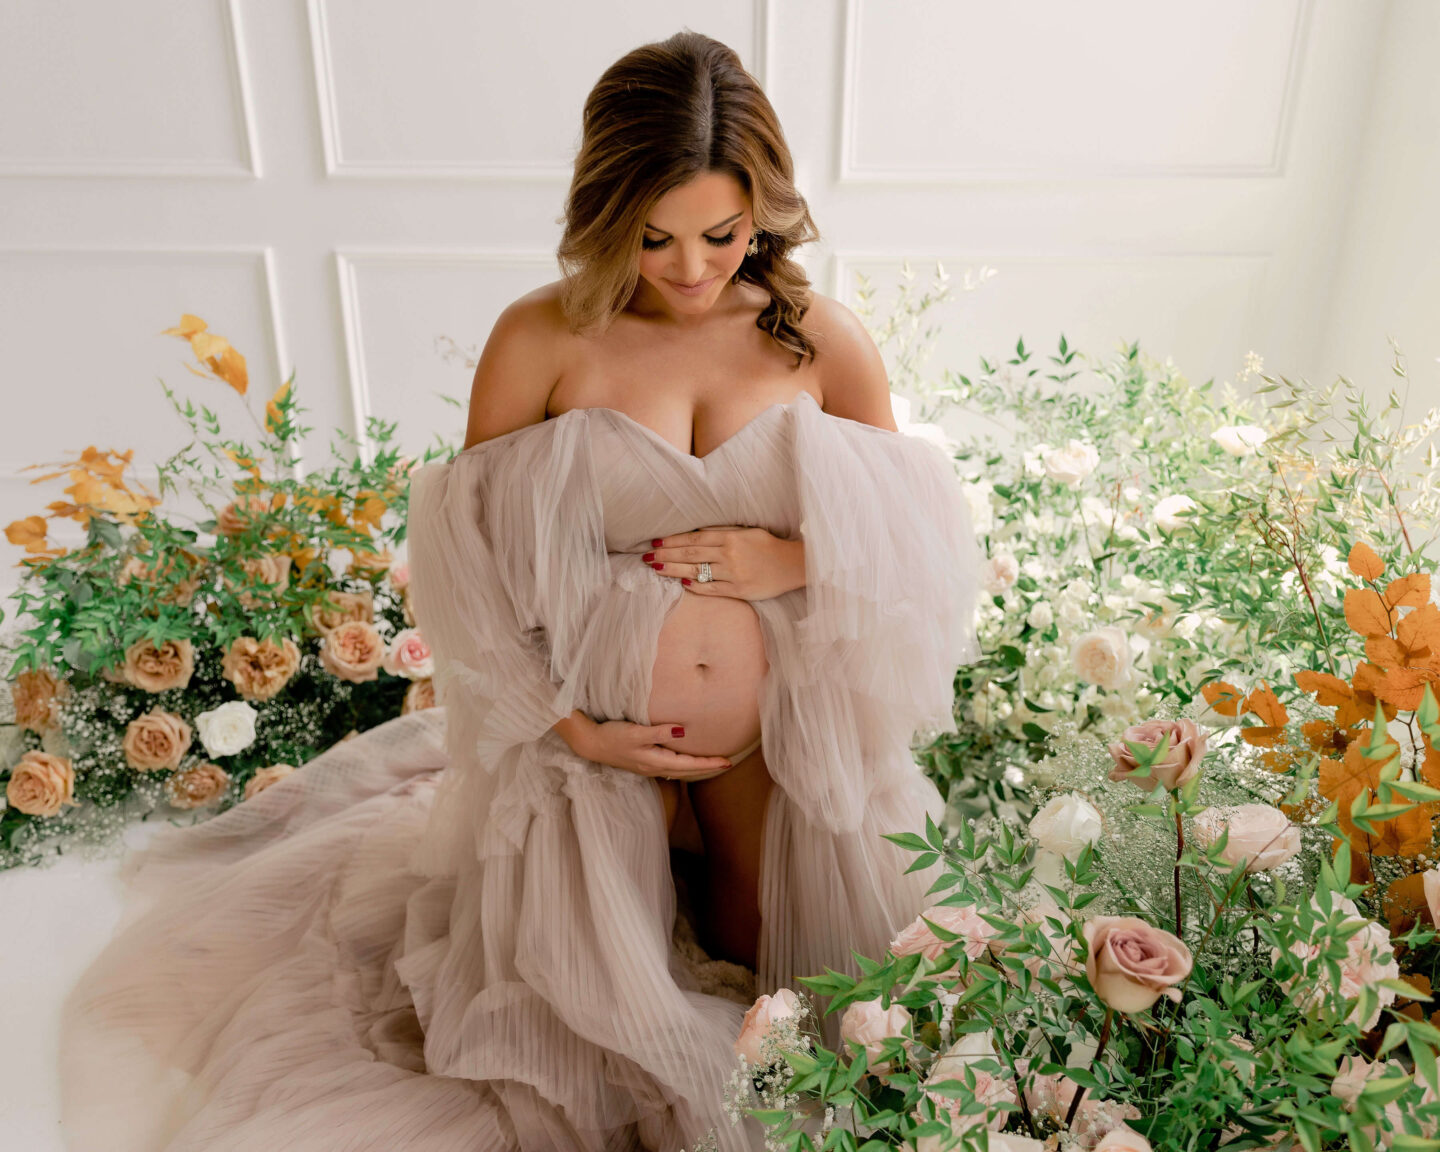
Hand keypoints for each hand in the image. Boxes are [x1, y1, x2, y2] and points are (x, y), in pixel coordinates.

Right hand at [575, 718, 733, 780]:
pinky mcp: (642, 762)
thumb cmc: (612, 736)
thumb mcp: (636, 732)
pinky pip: (670, 767)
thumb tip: (683, 731)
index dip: (709, 764)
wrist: (590, 744)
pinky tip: (684, 762)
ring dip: (696, 768)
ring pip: (679, 770)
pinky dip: (683, 765)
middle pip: (687, 771)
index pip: (689, 764)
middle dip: (707, 768)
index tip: (727, 762)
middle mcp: (654, 767)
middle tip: (727, 763)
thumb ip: (660, 732)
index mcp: (656, 761)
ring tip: (711, 764)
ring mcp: (648, 766)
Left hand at [642, 526, 804, 601]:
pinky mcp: (739, 590)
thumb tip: (695, 533)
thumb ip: (722, 532)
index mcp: (730, 537)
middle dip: (666, 555)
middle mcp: (729, 554)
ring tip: (656, 568)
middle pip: (690, 554)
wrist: (794, 565)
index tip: (656, 542)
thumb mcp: (746, 531)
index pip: (694, 539)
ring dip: (673, 570)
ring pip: (696, 572)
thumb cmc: (768, 546)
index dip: (672, 541)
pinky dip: (695, 586)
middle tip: (647, 556)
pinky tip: (682, 583)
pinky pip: (711, 589)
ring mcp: (733, 574)